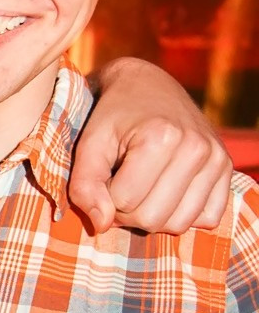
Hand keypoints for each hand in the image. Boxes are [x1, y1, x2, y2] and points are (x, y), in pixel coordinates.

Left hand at [70, 58, 230, 233]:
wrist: (148, 87)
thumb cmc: (114, 115)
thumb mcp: (89, 143)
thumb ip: (85, 184)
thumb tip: (102, 225)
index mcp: (161, 137)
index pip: (124, 202)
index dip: (106, 196)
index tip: (106, 175)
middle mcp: (195, 148)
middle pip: (153, 219)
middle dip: (128, 210)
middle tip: (122, 183)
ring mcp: (216, 159)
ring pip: (179, 224)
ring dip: (154, 215)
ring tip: (144, 186)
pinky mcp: (227, 168)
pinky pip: (207, 218)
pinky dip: (183, 213)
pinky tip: (169, 190)